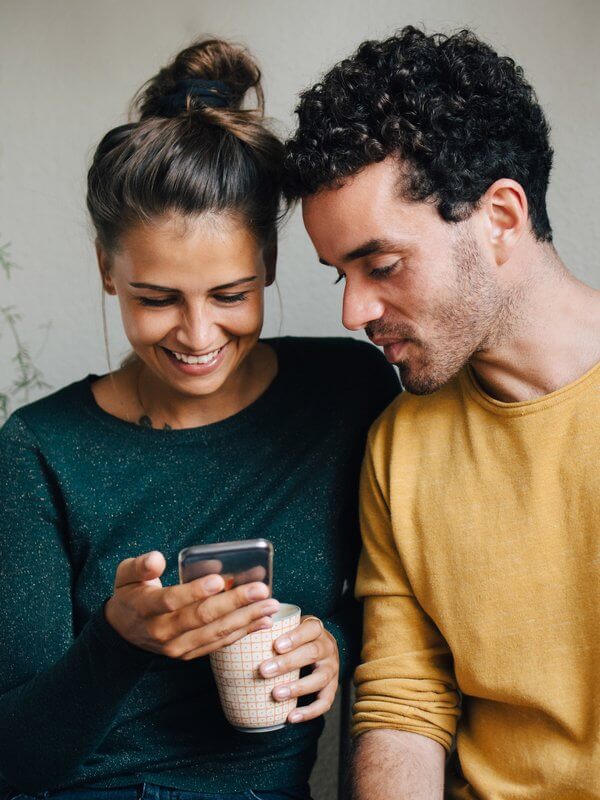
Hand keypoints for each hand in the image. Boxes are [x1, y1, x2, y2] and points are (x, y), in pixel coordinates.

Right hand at [105, 550, 279, 659]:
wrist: (123, 633)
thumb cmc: (130, 594)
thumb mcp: (125, 574)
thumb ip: (140, 566)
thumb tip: (157, 558)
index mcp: (145, 608)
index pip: (171, 601)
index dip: (194, 591)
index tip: (218, 579)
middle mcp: (162, 632)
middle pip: (201, 618)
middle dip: (234, 603)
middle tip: (261, 590)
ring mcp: (177, 647)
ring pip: (214, 634)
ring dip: (245, 619)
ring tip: (270, 605)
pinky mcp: (189, 654)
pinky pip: (218, 644)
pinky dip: (242, 633)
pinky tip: (263, 622)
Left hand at [258, 615, 338, 722]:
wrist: (320, 649)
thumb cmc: (297, 638)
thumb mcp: (290, 627)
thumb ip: (275, 627)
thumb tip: (246, 630)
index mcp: (317, 630)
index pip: (311, 629)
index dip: (295, 637)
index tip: (276, 646)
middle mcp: (328, 648)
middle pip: (312, 653)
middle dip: (287, 663)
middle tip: (264, 670)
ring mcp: (332, 668)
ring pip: (320, 678)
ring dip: (297, 688)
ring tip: (276, 694)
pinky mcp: (332, 688)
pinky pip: (325, 702)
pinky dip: (309, 711)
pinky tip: (291, 716)